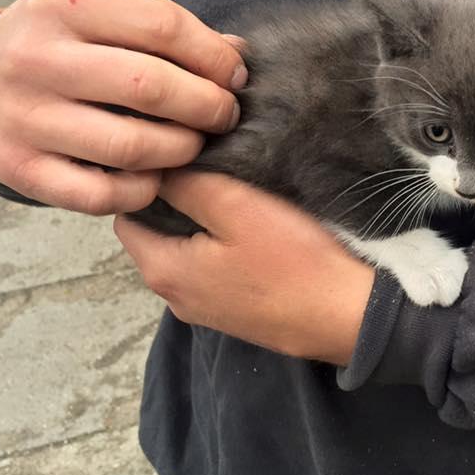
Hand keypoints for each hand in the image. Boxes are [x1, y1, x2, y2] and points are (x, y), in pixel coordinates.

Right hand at [0, 0, 244, 213]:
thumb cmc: (55, 51)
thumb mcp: (94, 19)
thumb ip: (161, 32)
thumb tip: (238, 55)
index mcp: (62, 6)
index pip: (163, 25)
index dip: (215, 56)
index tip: (235, 76)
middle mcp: (35, 58)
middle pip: (151, 86)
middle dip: (208, 106)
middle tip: (224, 116)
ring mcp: (24, 117)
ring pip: (131, 146)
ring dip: (181, 150)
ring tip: (192, 144)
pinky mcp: (20, 169)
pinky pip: (103, 194)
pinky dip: (142, 190)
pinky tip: (153, 176)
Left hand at [113, 171, 374, 365]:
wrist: (349, 318)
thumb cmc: (295, 262)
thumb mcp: (238, 208)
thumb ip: (188, 185)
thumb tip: (155, 168)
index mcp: (163, 270)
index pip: (125, 214)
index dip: (146, 181)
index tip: (179, 156)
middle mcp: (174, 297)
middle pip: (156, 235)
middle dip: (176, 200)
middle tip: (212, 168)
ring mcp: (206, 311)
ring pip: (187, 252)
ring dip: (203, 224)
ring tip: (237, 194)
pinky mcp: (237, 315)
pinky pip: (214, 270)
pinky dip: (224, 247)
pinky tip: (255, 230)